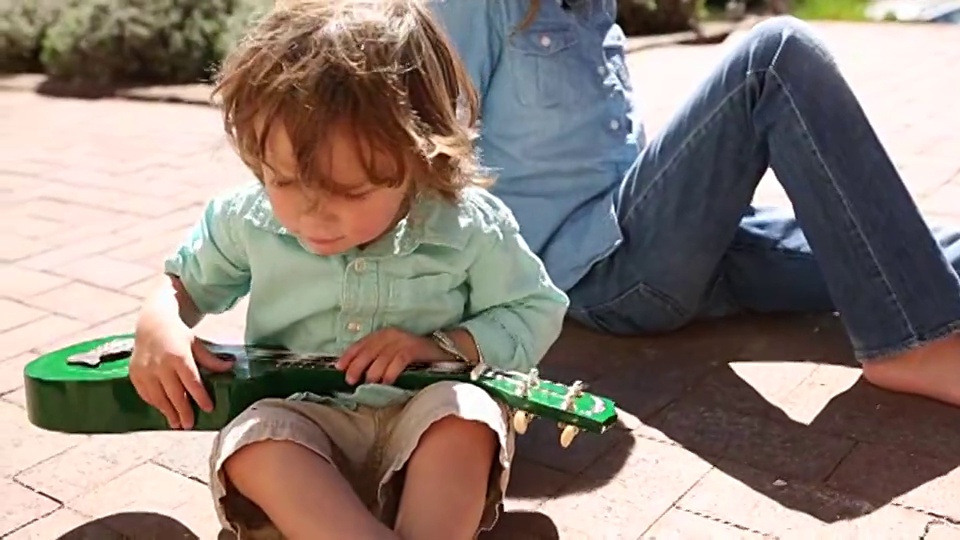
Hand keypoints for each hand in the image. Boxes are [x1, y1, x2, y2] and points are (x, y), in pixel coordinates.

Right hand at [128, 316, 233, 429]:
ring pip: (158, 397)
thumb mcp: (196, 343)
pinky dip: (155, 404)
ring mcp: (145, 370)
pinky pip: (145, 394)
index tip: (208, 409)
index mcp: (179, 356)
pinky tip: (163, 410)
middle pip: (174, 393)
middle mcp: (161, 364)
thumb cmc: (177, 335)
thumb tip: (231, 367)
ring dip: (167, 412)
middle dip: (183, 411)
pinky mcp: (135, 374)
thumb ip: (211, 359)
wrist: (151, 324)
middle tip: (189, 425)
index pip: (192, 382)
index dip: (200, 397)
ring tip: (176, 423)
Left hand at [335, 327, 449, 384]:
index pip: (361, 344)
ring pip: (382, 357)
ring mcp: (403, 341)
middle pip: (368, 351)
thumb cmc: (413, 356)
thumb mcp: (392, 353)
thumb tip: (355, 372)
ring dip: (374, 371)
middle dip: (357, 366)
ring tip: (370, 382)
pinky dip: (391, 371)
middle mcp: (391, 335)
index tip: (338, 368)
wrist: (441, 351)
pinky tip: (387, 381)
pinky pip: (398, 360)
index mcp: (382, 334)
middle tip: (351, 380)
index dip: (348, 356)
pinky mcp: (414, 348)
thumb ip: (376, 358)